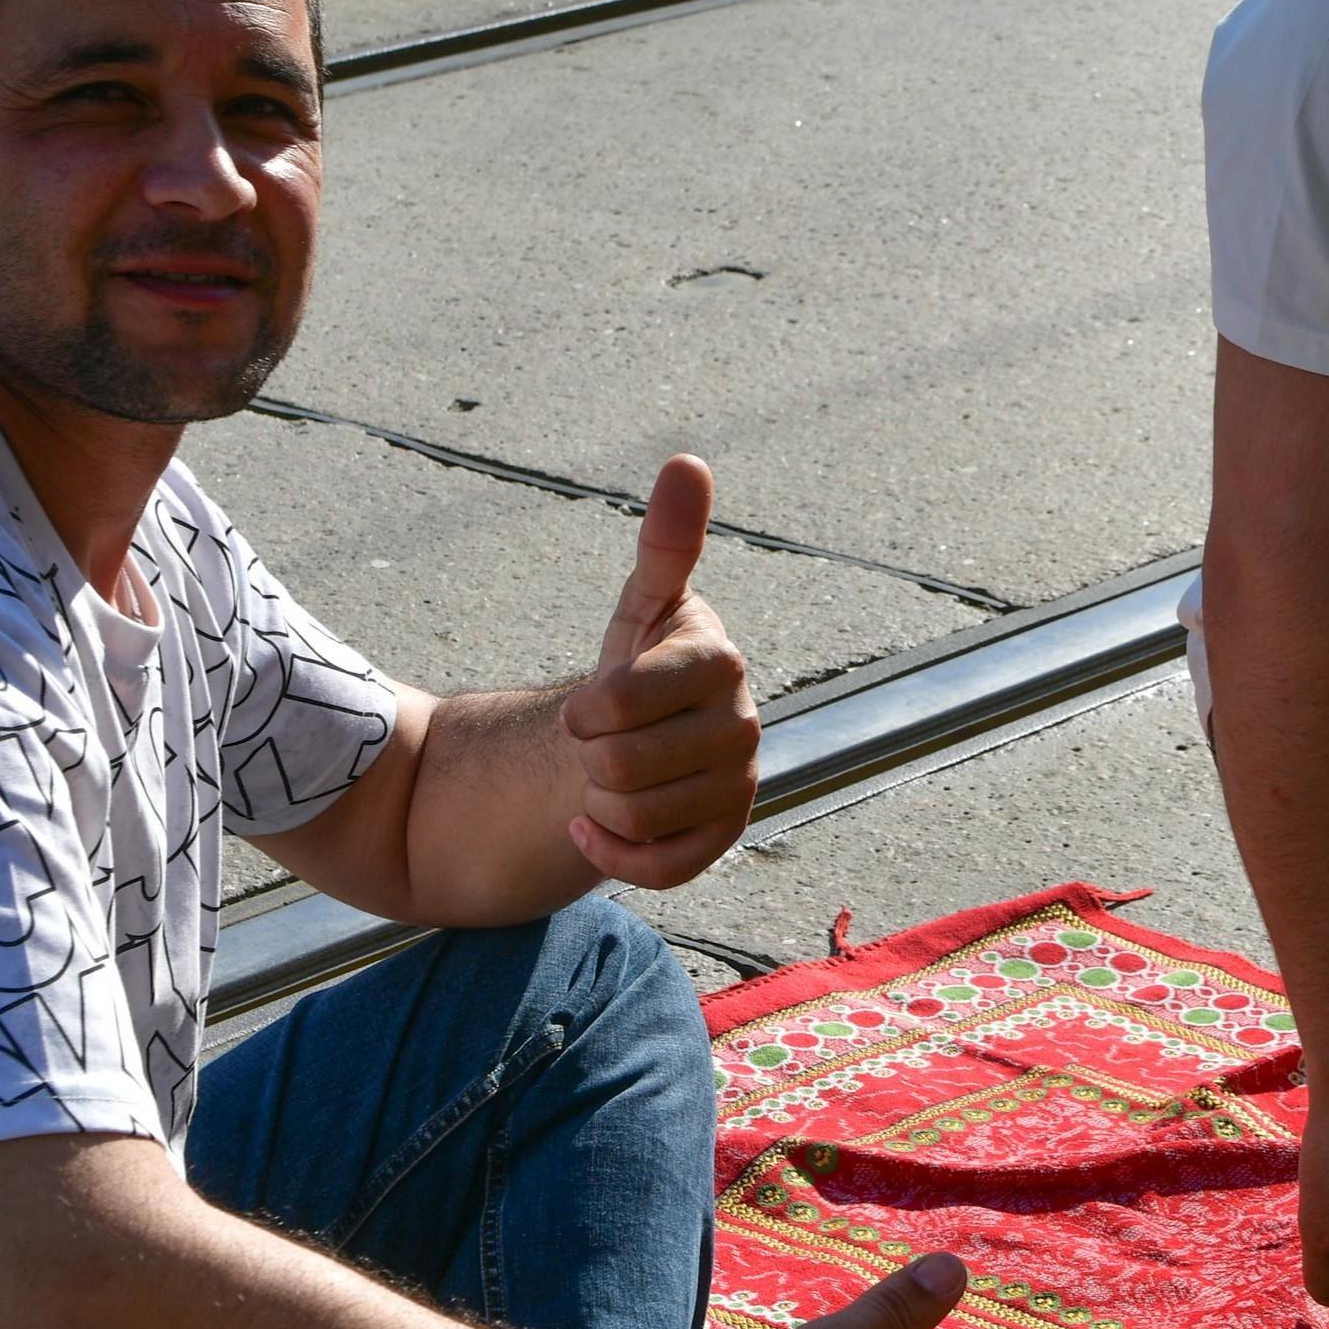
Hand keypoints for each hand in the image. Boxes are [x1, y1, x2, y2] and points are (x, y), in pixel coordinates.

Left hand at [560, 458, 761, 885]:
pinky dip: (612, 852)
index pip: (628, 697)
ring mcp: (738, 785)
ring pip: (634, 816)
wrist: (644, 738)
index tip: (586, 704)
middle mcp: (742, 724)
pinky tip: (598, 825)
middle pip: (621, 764)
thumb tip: (688, 462)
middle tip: (599, 741)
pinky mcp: (725, 837)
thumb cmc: (640, 664)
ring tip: (610, 775)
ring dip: (600, 801)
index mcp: (718, 661)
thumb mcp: (643, 602)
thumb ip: (666, 541)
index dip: (590, 708)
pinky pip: (658, 867)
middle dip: (590, 757)